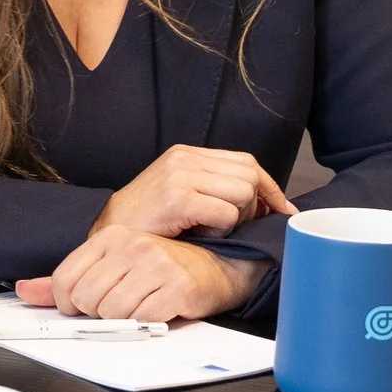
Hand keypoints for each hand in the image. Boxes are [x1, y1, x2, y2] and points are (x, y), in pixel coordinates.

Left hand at [15, 227, 270, 320]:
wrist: (216, 267)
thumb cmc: (163, 267)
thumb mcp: (113, 266)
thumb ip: (69, 279)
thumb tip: (25, 290)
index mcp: (111, 237)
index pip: (64, 280)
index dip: (69, 304)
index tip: (84, 307)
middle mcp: (132, 245)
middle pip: (86, 299)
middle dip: (98, 313)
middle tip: (119, 305)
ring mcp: (155, 264)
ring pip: (112, 312)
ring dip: (125, 319)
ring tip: (140, 305)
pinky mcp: (177, 286)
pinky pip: (142, 320)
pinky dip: (147, 323)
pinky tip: (159, 309)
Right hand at [92, 144, 296, 238]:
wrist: (108, 237)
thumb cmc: (148, 223)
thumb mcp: (181, 194)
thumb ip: (215, 188)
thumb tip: (265, 203)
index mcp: (187, 154)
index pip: (246, 161)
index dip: (269, 187)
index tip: (282, 209)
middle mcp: (185, 158)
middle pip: (249, 175)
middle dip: (255, 205)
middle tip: (237, 227)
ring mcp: (181, 176)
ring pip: (243, 193)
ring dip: (236, 219)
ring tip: (212, 230)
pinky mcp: (178, 198)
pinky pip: (226, 213)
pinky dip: (222, 230)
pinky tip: (201, 235)